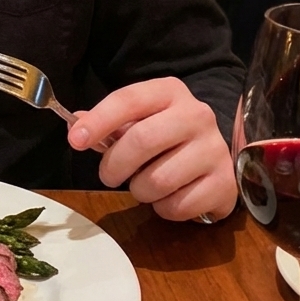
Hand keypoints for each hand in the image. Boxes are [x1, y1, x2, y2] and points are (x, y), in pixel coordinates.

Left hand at [67, 77, 236, 221]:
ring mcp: (215, 150)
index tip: (75, 141)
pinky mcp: (225, 184)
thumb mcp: (138, 119)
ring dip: (139, 191)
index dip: (98, 121)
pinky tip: (167, 197)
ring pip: (158, 180)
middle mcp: (197, 115)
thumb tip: (75, 124)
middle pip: (142, 140)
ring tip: (142, 185)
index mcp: (169, 91)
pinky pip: (178, 206)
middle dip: (114, 164)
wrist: (213, 155)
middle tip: (108, 176)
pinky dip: (162, 208)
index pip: (128, 100)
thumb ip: (107, 122)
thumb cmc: (165, 135)